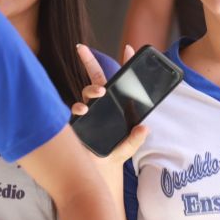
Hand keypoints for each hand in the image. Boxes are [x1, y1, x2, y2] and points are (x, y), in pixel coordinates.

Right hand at [72, 44, 147, 163]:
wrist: (99, 171)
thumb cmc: (115, 153)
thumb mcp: (129, 147)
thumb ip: (136, 139)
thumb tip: (144, 128)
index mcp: (117, 104)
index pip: (120, 81)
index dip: (124, 63)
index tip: (128, 48)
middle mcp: (101, 104)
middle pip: (95, 77)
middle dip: (88, 60)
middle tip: (82, 49)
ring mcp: (89, 111)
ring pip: (87, 91)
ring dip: (91, 89)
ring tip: (99, 94)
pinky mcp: (78, 122)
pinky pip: (76, 109)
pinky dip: (78, 107)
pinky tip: (82, 111)